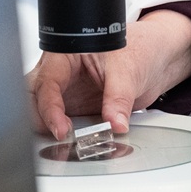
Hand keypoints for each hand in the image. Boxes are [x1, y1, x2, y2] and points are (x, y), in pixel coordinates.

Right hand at [26, 9, 190, 138]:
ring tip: (70, 143)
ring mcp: (67, 93)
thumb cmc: (140, 48)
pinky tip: (79, 142)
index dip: (50, 109)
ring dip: (50, 130)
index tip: (62, 129)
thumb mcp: (129, 69)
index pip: (47, 83)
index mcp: (65, 55)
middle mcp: (61, 74)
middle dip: (38, 120)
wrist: (157, 58)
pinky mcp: (76, 109)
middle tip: (58, 138)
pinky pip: (64, 125)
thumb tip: (114, 124)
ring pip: (42, 114)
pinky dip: (68, 136)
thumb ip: (120, 98)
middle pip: (32, 99)